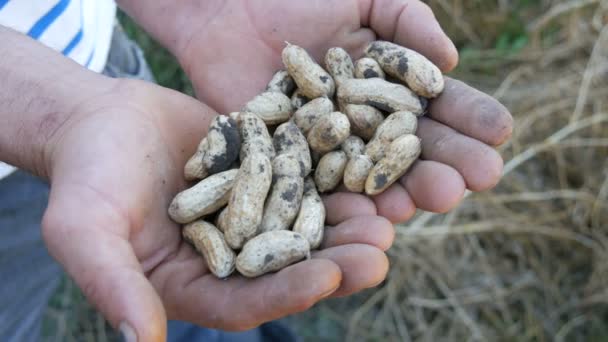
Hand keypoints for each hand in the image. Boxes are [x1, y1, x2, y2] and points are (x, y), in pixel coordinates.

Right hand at [41, 79, 394, 340]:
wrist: (102, 122)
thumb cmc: (85, 177)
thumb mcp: (85, 230)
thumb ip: (114, 283)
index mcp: (195, 286)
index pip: (247, 302)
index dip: (288, 292)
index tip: (328, 278)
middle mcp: (231, 258)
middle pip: (289, 268)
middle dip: (336, 263)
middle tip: (379, 253)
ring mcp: (251, 217)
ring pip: (306, 227)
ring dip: (346, 225)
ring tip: (386, 216)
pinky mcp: (263, 178)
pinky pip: (303, 182)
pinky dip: (333, 178)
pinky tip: (366, 168)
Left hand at [174, 0, 512, 222]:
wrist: (224, 6)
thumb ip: (408, 21)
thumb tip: (451, 66)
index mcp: (389, 87)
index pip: (438, 107)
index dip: (470, 119)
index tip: (500, 133)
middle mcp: (363, 123)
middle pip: (411, 148)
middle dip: (448, 161)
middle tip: (482, 177)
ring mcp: (327, 147)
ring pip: (372, 174)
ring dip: (408, 187)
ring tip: (439, 195)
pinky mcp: (290, 162)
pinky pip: (321, 185)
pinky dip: (348, 198)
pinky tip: (378, 210)